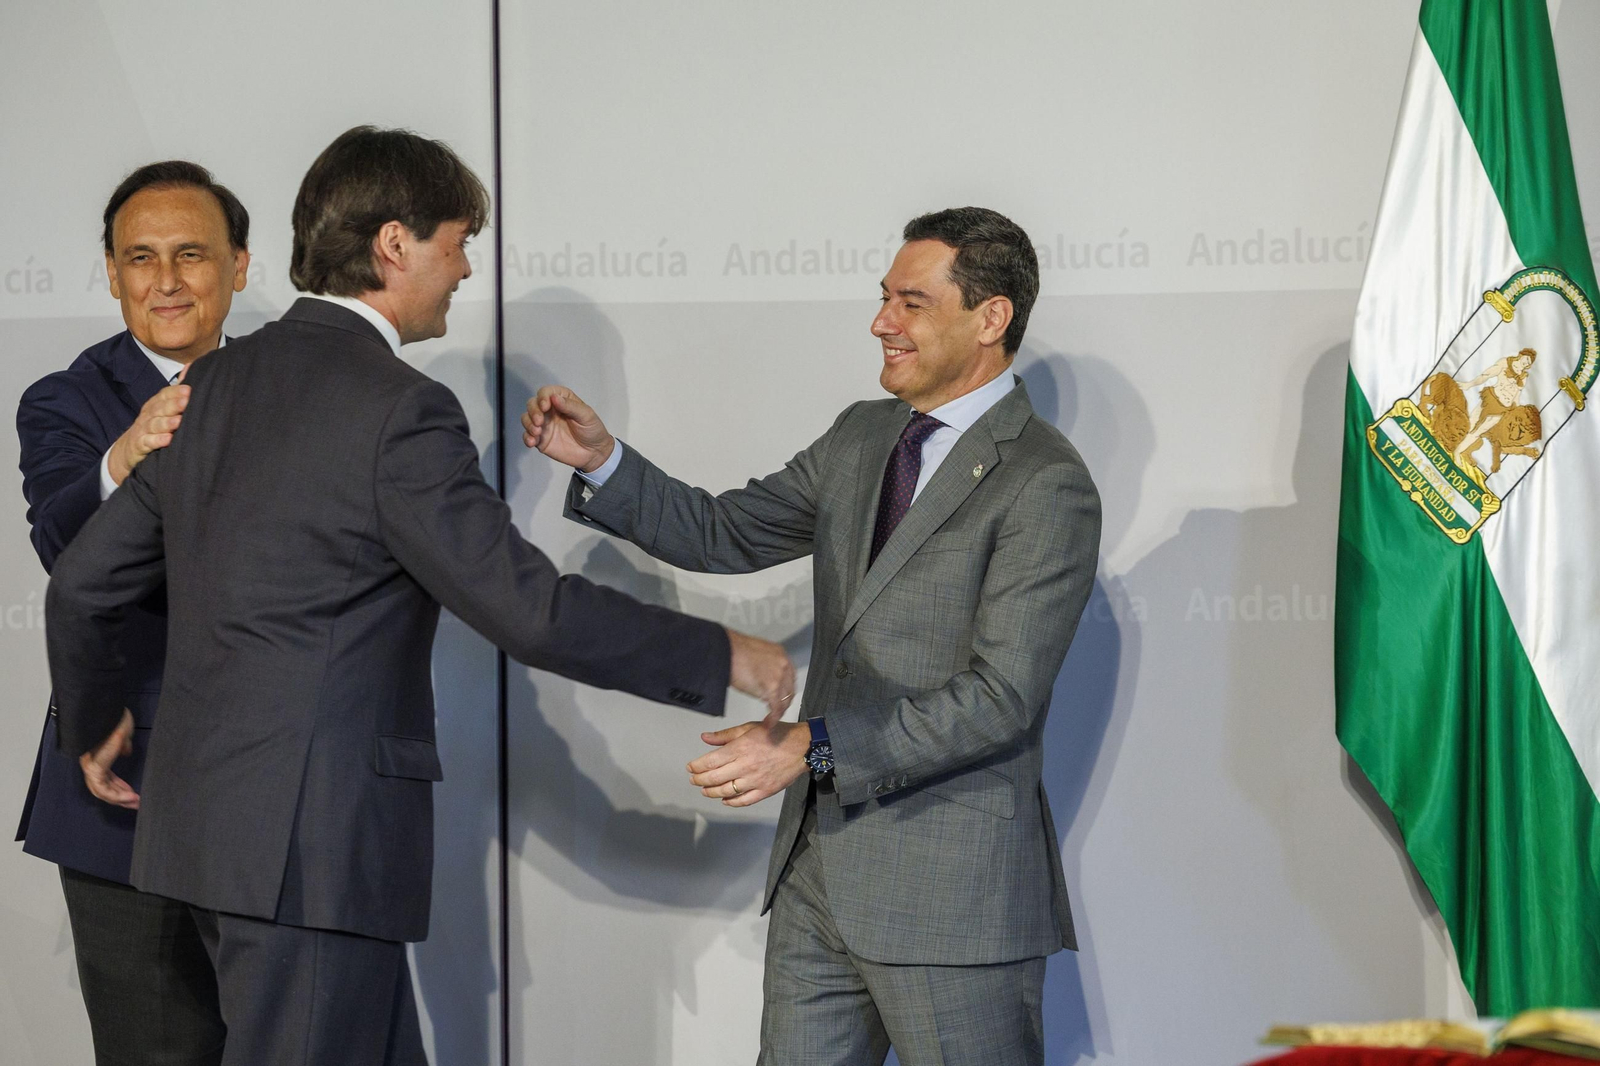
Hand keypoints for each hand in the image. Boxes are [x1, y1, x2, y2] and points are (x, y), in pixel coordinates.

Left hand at [79, 709, 138, 809]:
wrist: (104, 708)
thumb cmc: (114, 718)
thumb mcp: (123, 733)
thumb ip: (123, 745)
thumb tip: (126, 752)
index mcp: (97, 757)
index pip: (106, 780)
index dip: (120, 790)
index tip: (134, 796)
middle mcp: (91, 763)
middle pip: (102, 789)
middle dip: (120, 799)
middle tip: (136, 805)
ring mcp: (91, 765)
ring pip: (101, 791)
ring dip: (119, 799)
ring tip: (136, 802)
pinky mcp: (94, 765)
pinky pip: (104, 785)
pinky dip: (117, 793)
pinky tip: (131, 796)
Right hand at [107, 370, 189, 486]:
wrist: (128, 449)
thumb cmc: (153, 425)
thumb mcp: (163, 407)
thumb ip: (177, 390)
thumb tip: (191, 366)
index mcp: (156, 404)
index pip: (164, 394)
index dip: (175, 392)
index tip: (189, 389)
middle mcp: (149, 414)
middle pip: (160, 408)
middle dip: (173, 404)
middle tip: (186, 401)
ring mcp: (143, 429)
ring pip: (155, 424)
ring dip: (167, 422)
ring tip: (178, 421)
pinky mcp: (140, 444)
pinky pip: (148, 442)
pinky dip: (157, 440)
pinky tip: (168, 439)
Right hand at [521, 386, 615, 472]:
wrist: (594, 453)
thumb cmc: (592, 430)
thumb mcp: (586, 415)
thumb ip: (570, 406)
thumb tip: (554, 397)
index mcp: (561, 400)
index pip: (546, 392)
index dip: (543, 397)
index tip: (545, 406)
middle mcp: (550, 410)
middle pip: (532, 404)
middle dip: (533, 411)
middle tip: (540, 422)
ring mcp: (544, 425)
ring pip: (526, 418)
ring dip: (528, 423)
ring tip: (537, 432)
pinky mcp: (540, 440)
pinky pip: (527, 436)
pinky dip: (526, 437)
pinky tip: (532, 442)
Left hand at [688, 704, 809, 807]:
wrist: (802, 747)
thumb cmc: (777, 734)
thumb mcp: (749, 728)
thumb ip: (726, 735)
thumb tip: (705, 738)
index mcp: (740, 748)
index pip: (710, 762)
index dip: (697, 767)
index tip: (691, 768)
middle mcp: (745, 766)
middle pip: (714, 778)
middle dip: (699, 780)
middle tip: (694, 780)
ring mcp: (755, 780)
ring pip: (726, 791)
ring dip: (712, 792)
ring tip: (705, 790)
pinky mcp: (765, 790)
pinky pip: (744, 800)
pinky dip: (731, 802)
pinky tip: (725, 800)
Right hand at [726, 628, 794, 716]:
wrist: (725, 651)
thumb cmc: (734, 652)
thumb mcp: (756, 655)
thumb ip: (764, 667)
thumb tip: (762, 679)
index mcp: (780, 654)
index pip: (789, 677)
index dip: (784, 690)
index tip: (781, 696)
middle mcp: (783, 665)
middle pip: (789, 690)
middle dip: (783, 702)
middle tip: (776, 709)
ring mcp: (779, 676)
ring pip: (784, 700)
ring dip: (777, 711)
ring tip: (770, 717)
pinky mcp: (771, 688)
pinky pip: (776, 708)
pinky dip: (772, 718)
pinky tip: (768, 723)